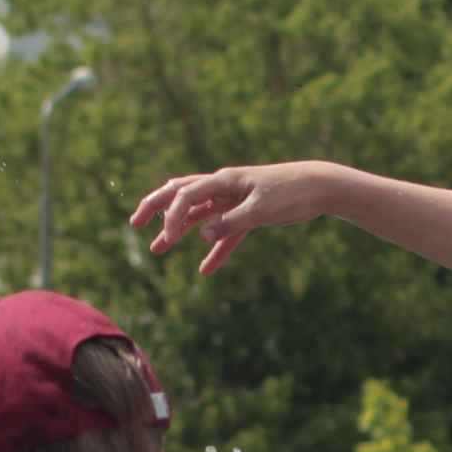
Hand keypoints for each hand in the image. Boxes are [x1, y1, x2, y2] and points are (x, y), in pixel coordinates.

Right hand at [132, 162, 328, 275]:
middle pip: (181, 196)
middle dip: (156, 208)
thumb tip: (201, 234)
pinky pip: (225, 234)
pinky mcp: (247, 215)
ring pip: (199, 216)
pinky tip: (205, 270)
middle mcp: (223, 188)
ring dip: (178, 232)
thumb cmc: (290, 192)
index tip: (165, 239)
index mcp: (224, 180)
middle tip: (134, 224)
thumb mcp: (261, 209)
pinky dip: (215, 251)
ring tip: (158, 250)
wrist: (317, 188)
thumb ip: (231, 221)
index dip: (171, 216)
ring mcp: (234, 201)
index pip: (186, 195)